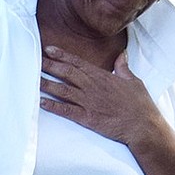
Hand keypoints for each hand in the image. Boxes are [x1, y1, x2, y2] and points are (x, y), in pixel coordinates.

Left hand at [40, 45, 167, 147]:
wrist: (142, 125)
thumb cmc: (140, 104)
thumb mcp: (134, 81)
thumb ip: (123, 67)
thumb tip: (122, 55)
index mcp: (102, 76)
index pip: (78, 62)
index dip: (62, 56)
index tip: (49, 49)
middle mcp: (92, 87)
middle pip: (66, 73)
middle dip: (49, 66)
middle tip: (34, 60)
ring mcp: (88, 102)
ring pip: (63, 90)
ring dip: (47, 84)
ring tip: (32, 79)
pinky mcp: (87, 118)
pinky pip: (66, 111)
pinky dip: (53, 106)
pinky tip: (41, 102)